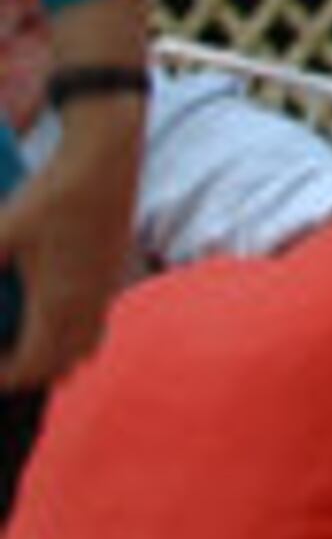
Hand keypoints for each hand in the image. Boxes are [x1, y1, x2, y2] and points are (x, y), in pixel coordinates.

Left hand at [0, 119, 143, 389]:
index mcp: (57, 305)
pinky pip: (96, 325)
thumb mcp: (0, 234)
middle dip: (27, 373)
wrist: (104, 160)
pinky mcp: (114, 274)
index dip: (1, 378)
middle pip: (61, 368)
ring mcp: (105, 291)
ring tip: (23, 343)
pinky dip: (72, 335)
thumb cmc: (52, 197)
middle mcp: (87, 306)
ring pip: (85, 349)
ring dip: (54, 357)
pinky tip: (49, 311)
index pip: (30, 368)